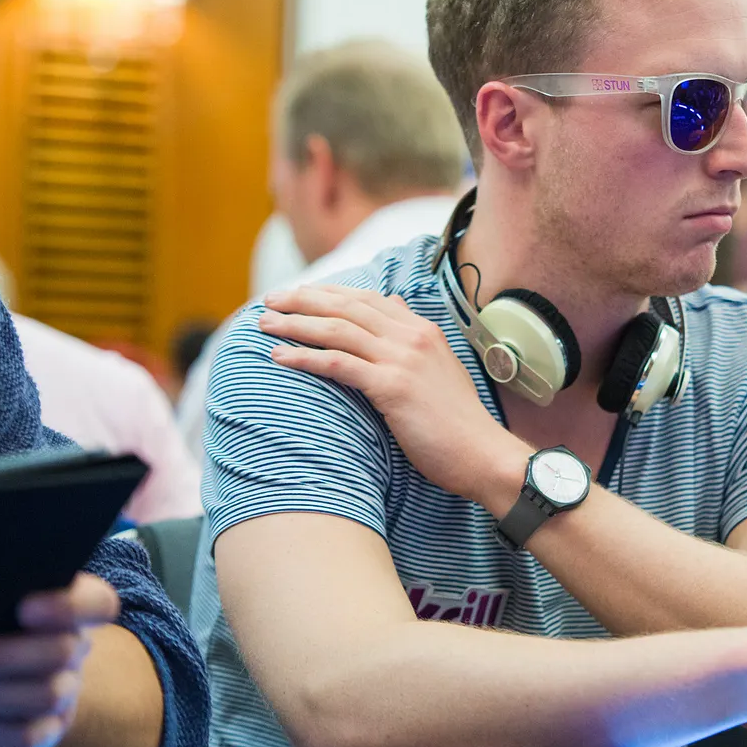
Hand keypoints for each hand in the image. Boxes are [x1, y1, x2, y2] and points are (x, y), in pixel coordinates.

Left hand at [0, 574, 118, 746]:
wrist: (6, 672)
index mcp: (73, 609)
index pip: (98, 603)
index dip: (69, 607)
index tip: (25, 608)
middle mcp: (78, 648)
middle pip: (61, 653)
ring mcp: (67, 691)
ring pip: (46, 696)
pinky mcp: (49, 730)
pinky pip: (29, 737)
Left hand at [259, 285, 522, 503]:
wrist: (481, 453)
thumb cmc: (457, 421)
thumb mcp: (440, 367)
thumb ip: (413, 334)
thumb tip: (392, 301)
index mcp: (422, 330)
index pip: (366, 299)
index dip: (328, 293)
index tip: (298, 294)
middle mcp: (412, 337)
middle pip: (346, 307)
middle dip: (302, 300)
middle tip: (269, 302)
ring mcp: (402, 360)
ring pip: (337, 330)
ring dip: (295, 325)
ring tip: (264, 326)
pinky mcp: (392, 387)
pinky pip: (338, 364)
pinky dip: (305, 357)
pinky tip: (280, 357)